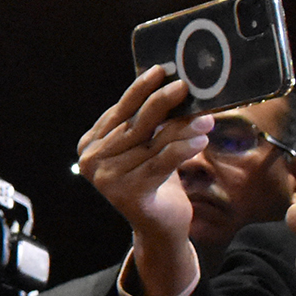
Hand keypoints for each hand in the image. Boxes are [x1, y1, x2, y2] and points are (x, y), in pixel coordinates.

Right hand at [75, 66, 211, 295]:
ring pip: (151, 143)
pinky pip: (161, 163)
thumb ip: (147, 122)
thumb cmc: (155, 179)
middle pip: (135, 125)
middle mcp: (92, 161)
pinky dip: (183, 150)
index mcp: (90, 144)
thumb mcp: (146, 146)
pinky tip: (200, 141)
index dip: (140, 90)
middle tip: (184, 87)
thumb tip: (172, 85)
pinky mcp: (127, 194)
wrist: (159, 225)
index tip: (161, 70)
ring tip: (205, 118)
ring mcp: (106, 179)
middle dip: (163, 103)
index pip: (119, 111)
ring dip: (182, 127)